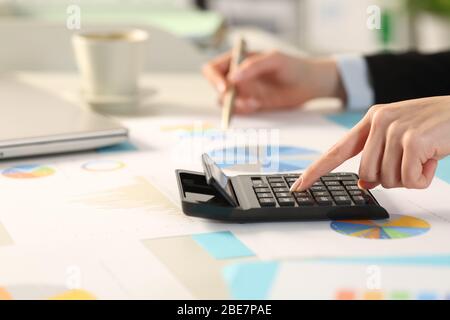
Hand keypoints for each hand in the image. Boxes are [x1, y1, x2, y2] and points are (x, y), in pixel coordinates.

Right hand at [202, 51, 345, 113]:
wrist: (309, 85)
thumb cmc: (293, 67)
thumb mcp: (275, 60)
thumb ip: (253, 66)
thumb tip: (232, 78)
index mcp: (238, 59)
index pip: (214, 68)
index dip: (214, 78)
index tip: (226, 88)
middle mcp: (237, 76)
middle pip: (216, 86)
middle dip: (225, 95)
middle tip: (242, 99)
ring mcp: (243, 91)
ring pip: (225, 101)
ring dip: (235, 105)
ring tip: (254, 103)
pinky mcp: (250, 104)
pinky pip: (238, 110)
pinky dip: (243, 111)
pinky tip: (258, 105)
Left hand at [291, 96, 449, 190]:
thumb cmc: (434, 127)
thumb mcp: (400, 138)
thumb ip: (377, 157)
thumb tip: (363, 182)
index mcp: (371, 120)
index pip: (336, 149)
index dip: (316, 170)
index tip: (299, 186)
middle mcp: (379, 121)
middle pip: (366, 174)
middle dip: (389, 177)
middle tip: (411, 161)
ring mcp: (395, 129)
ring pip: (387, 180)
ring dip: (409, 177)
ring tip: (423, 157)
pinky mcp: (412, 140)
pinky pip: (409, 180)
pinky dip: (423, 178)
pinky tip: (433, 158)